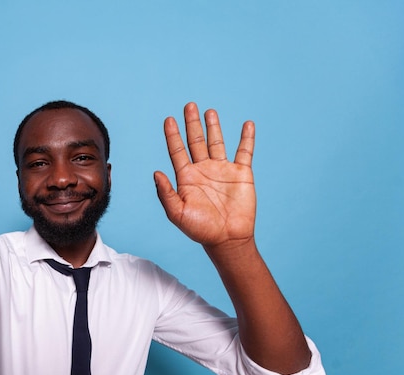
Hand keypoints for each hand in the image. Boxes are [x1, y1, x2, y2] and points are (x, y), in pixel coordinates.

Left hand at [154, 103, 255, 247]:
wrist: (227, 239)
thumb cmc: (200, 229)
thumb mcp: (177, 213)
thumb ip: (166, 193)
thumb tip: (156, 173)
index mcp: (187, 178)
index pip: (178, 151)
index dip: (173, 135)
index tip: (169, 119)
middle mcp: (203, 170)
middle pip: (196, 141)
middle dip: (192, 123)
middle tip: (189, 105)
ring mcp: (223, 170)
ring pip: (217, 142)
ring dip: (213, 127)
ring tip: (209, 111)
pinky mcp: (241, 174)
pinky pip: (245, 151)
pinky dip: (247, 138)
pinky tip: (247, 125)